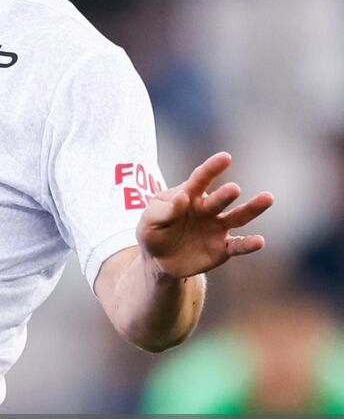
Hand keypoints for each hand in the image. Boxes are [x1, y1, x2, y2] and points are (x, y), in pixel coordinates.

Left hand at [137, 152, 272, 279]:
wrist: (158, 260)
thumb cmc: (154, 232)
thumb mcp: (150, 221)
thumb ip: (164, 210)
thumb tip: (182, 196)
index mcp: (189, 196)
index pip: (200, 179)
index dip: (212, 168)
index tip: (225, 157)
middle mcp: (208, 209)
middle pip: (220, 199)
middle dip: (226, 194)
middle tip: (233, 189)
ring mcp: (218, 228)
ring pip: (238, 217)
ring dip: (252, 208)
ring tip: (267, 198)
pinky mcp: (223, 248)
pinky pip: (238, 246)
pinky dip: (248, 244)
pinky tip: (259, 241)